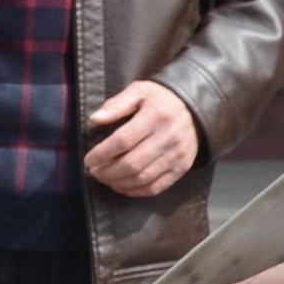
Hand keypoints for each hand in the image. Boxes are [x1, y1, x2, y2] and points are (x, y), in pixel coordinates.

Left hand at [83, 79, 200, 198]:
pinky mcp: (182, 167)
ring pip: (142, 178)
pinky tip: (122, 187)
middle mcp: (168, 137)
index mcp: (155, 116)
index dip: (102, 154)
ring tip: (105, 178)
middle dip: (107, 172)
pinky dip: (135, 191)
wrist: (195, 107)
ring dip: (118, 183)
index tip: (88, 160)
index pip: (123, 141)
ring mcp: (177, 155)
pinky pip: (156, 187)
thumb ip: (116, 105)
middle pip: (131, 164)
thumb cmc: (160, 99)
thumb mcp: (139, 91)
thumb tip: (95, 119)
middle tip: (94, 172)